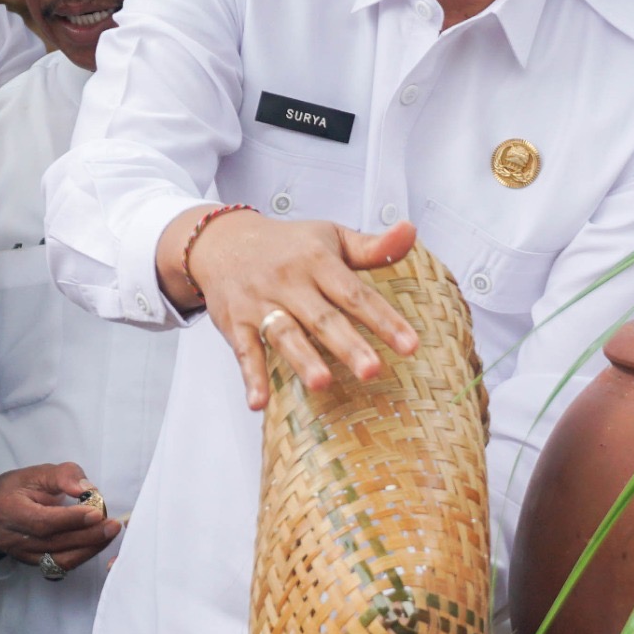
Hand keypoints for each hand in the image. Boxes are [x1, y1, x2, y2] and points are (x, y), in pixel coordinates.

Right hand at [0, 463, 118, 571]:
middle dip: (87, 536)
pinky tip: (95, 544)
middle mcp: (11, 538)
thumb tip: (87, 489)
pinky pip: (58, 566)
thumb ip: (63, 476)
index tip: (97, 512)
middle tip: (113, 526)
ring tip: (109, 534)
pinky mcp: (29, 563)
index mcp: (8, 511)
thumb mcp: (37, 472)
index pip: (42, 521)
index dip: (71, 520)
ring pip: (57, 560)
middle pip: (53, 543)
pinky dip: (80, 556)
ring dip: (88, 549)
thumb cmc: (16, 487)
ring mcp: (20, 555)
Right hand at [160, 207, 420, 410]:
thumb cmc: (288, 245)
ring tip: (323, 382)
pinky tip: (259, 402)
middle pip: (322, 317)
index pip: (355, 293)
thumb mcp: (330, 238)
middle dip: (347, 345)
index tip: (410, 345)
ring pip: (284, 334)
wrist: (223, 241)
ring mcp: (260, 304)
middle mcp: (289, 282)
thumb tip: (410, 231)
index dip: (384, 319)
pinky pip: (244, 352)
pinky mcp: (235, 324)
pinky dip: (250, 377)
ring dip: (302, 359)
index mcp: (317, 261)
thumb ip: (372, 246)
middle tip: (372, 370)